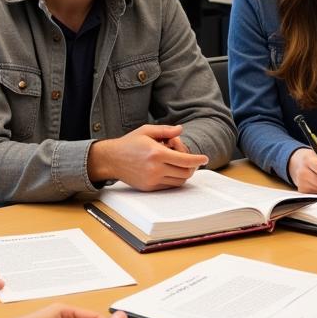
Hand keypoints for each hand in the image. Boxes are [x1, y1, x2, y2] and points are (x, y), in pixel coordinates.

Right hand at [88, 124, 208, 189]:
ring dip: (183, 172)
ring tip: (174, 161)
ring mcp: (152, 180)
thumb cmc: (129, 143)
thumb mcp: (146, 130)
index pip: (185, 160)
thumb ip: (165, 130)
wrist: (111, 159)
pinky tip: (169, 169)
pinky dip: (174, 179)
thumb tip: (181, 130)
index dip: (198, 160)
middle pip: (185, 172)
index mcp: (157, 153)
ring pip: (179, 181)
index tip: (205, 158)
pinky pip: (169, 186)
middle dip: (191, 166)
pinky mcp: (149, 187)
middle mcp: (155, 168)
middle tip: (187, 157)